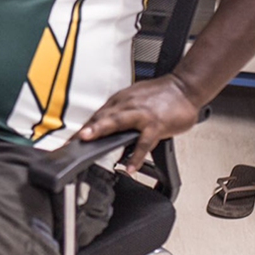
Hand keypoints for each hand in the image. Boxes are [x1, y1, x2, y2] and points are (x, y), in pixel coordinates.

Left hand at [74, 75, 201, 173]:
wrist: (184, 87)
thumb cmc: (161, 95)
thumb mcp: (135, 101)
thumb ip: (119, 115)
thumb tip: (104, 130)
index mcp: (120, 100)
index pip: (97, 115)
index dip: (83, 128)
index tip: (70, 141)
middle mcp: (127, 105)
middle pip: (102, 117)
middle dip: (85, 128)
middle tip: (72, 140)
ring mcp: (141, 114)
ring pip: (117, 122)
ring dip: (101, 130)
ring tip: (89, 142)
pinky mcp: (156, 124)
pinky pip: (144, 142)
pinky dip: (137, 155)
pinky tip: (131, 166)